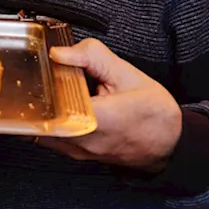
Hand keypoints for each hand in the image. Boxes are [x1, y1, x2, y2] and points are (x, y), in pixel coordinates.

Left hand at [38, 38, 181, 170]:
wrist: (170, 143)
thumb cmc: (154, 112)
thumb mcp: (127, 74)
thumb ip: (92, 57)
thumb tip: (60, 53)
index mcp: (103, 120)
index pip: (58, 107)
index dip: (44, 88)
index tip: (43, 73)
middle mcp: (88, 141)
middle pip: (44, 119)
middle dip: (37, 97)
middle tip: (40, 78)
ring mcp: (80, 152)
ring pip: (42, 131)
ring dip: (40, 110)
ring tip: (48, 91)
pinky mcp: (77, 155)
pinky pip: (50, 138)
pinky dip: (46, 121)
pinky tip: (54, 106)